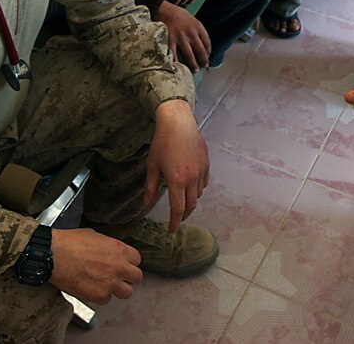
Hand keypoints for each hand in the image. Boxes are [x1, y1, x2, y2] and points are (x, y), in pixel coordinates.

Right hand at [49, 228, 142, 303]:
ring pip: (127, 292)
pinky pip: (107, 300)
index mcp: (119, 249)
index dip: (129, 262)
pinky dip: (100, 296)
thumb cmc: (70, 242)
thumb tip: (108, 251)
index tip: (122, 264)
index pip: (137, 260)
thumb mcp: (95, 236)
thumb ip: (108, 246)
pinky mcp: (99, 296)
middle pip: (137, 277)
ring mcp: (110, 282)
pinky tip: (91, 288)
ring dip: (118, 289)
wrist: (54, 255)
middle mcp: (119, 266)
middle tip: (117, 276)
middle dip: (128, 277)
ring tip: (106, 285)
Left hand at [145, 100, 209, 231]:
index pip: (178, 209)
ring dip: (190, 200)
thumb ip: (150, 186)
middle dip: (184, 215)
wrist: (178, 122)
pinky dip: (198, 188)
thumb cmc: (162, 142)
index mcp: (176, 181)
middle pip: (191, 205)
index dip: (175, 222)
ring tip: (182, 199)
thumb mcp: (152, 165)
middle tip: (177, 218)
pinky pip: (204, 182)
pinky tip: (191, 185)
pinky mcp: (206, 163)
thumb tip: (147, 203)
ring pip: (198, 194)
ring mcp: (201, 171)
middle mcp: (191, 178)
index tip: (172, 230)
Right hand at [155, 1, 211, 71]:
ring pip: (189, 55)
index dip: (208, 51)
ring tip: (195, 70)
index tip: (208, 55)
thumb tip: (200, 41)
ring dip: (193, 64)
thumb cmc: (176, 13)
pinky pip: (174, 54)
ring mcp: (181, 38)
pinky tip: (178, 67)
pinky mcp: (170, 40)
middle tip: (204, 66)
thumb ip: (195, 29)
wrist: (162, 9)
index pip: (207, 42)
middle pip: (200, 50)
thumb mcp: (190, 18)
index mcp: (198, 27)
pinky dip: (176, 62)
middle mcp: (191, 33)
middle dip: (203, 60)